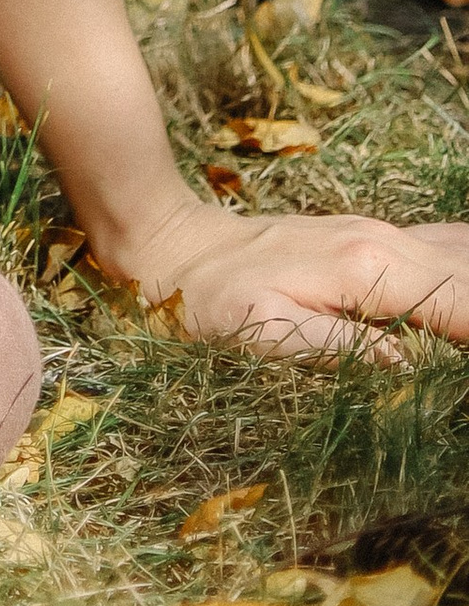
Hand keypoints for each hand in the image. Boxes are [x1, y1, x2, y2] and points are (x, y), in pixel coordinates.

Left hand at [110, 193, 468, 354]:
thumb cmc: (205, 299)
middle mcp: (389, 243)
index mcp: (370, 270)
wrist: (168, 242)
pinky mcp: (379, 241)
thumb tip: (411, 369)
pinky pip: (452, 248)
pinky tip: (468, 280)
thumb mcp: (258, 332)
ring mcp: (387, 236)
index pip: (466, 306)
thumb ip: (338, 348)